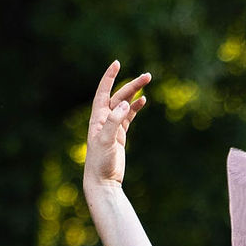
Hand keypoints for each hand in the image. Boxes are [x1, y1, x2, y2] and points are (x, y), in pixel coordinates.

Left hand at [84, 61, 150, 190]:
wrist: (102, 182)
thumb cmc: (100, 162)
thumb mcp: (106, 141)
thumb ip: (114, 121)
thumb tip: (126, 103)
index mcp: (97, 118)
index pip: (103, 92)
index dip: (109, 77)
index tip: (117, 63)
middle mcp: (103, 120)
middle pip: (118, 96)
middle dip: (132, 85)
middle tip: (147, 76)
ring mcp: (112, 127)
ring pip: (125, 105)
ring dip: (135, 93)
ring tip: (147, 81)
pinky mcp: (119, 136)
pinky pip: (128, 117)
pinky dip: (135, 108)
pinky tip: (143, 100)